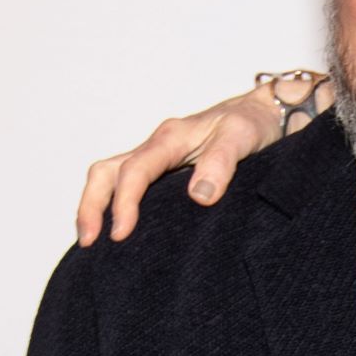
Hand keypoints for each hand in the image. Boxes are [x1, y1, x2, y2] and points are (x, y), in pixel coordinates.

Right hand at [75, 73, 329, 244]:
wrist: (266, 113)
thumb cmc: (253, 123)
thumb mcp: (242, 137)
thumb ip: (221, 163)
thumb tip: (199, 195)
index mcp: (171, 137)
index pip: (135, 171)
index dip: (124, 203)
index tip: (121, 233)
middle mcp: (158, 146)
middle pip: (107, 172)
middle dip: (91, 205)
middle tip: (89, 242)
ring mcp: (159, 158)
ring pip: (112, 177)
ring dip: (96, 205)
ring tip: (93, 242)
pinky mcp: (166, 169)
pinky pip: (130, 184)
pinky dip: (115, 204)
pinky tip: (119, 230)